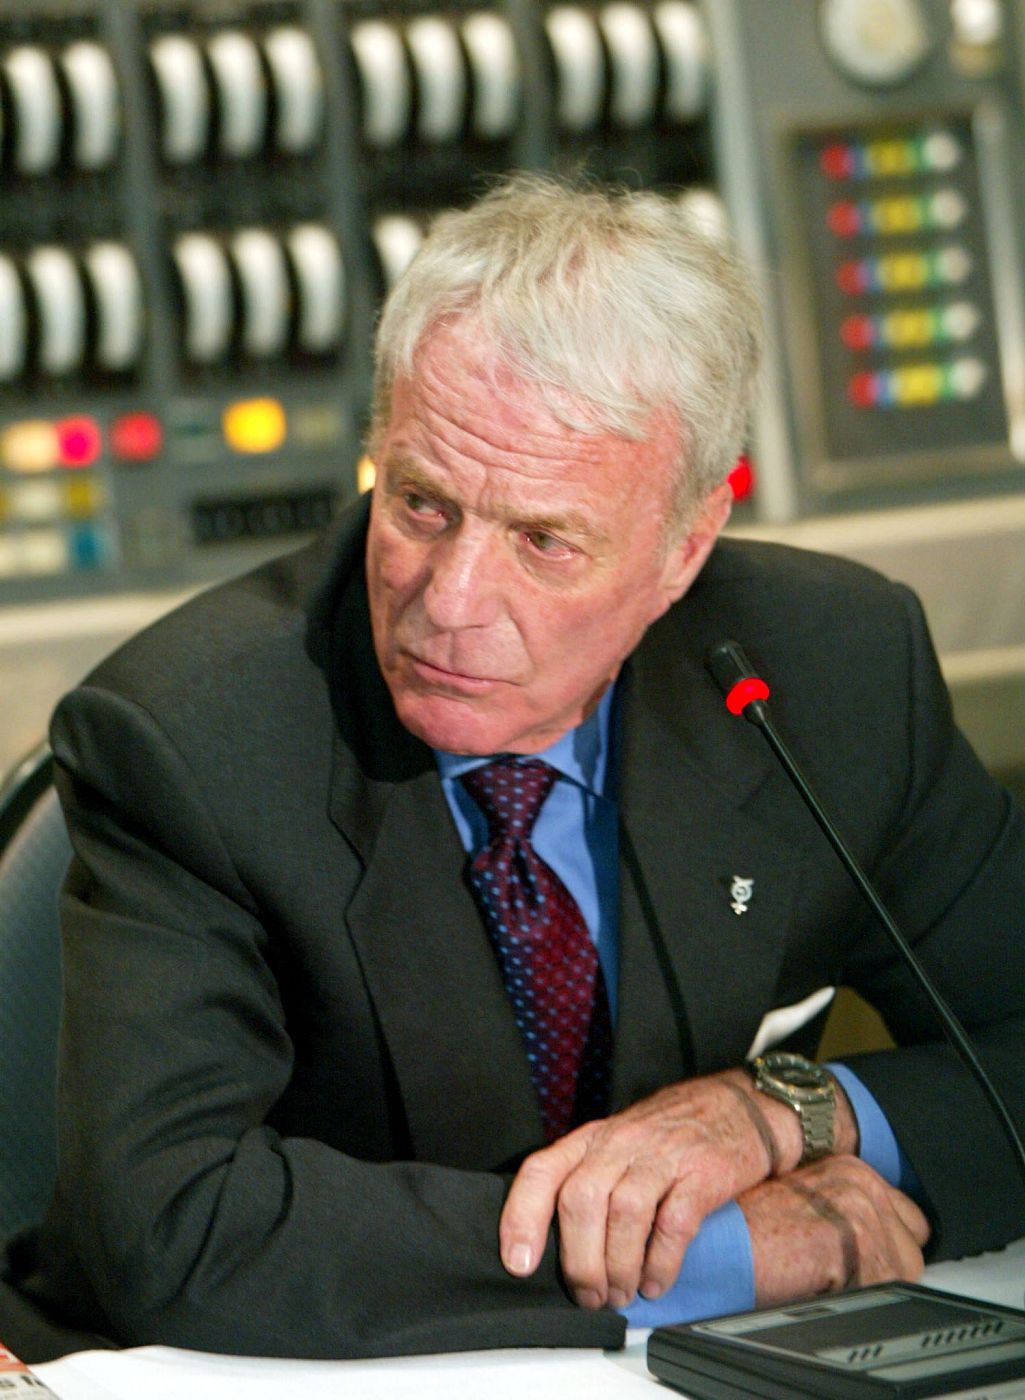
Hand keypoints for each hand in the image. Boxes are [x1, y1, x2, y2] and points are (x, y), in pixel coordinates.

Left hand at [500, 1071, 804, 1308]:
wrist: (739, 1108)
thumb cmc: (672, 1134)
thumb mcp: (620, 1145)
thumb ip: (589, 1182)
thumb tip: (555, 1249)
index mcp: (594, 1139)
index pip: (542, 1171)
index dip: (522, 1217)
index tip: (519, 1263)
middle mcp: (622, 1142)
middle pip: (581, 1200)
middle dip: (579, 1261)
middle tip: (588, 1295)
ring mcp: (663, 1155)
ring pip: (624, 1213)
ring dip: (618, 1267)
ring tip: (621, 1294)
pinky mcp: (703, 1174)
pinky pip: (674, 1223)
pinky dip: (661, 1262)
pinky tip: (656, 1282)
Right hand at [739, 1155, 930, 1304]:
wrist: (719, 1242)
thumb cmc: (748, 1231)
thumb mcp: (805, 1208)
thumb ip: (844, 1214)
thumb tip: (878, 1244)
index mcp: (849, 1169)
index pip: (908, 1219)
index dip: (884, 1248)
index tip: (860, 1262)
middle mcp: (859, 1180)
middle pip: (911, 1246)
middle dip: (883, 1268)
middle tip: (839, 1275)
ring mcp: (860, 1206)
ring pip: (903, 1271)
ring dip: (869, 1285)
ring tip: (825, 1280)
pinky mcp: (855, 1236)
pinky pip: (884, 1289)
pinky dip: (856, 1299)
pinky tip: (821, 1286)